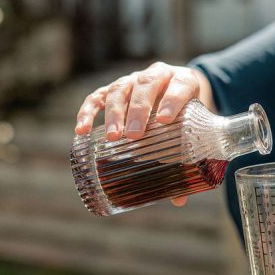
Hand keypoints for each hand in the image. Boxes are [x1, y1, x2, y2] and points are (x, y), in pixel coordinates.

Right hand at [75, 62, 209, 206]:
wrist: (178, 91)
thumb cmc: (188, 116)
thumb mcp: (193, 132)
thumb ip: (187, 161)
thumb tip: (178, 200)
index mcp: (184, 80)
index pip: (180, 85)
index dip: (173, 100)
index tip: (165, 120)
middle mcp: (158, 75)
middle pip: (145, 85)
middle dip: (139, 110)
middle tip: (134, 135)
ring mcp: (134, 80)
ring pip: (121, 89)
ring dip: (115, 112)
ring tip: (112, 137)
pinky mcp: (114, 88)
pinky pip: (97, 97)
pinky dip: (88, 112)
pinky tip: (82, 130)